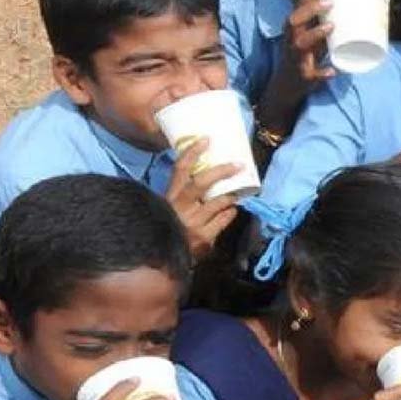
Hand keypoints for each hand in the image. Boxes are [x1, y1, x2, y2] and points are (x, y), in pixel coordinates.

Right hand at [165, 137, 240, 258]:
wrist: (163, 259)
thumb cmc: (169, 227)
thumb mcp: (170, 207)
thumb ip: (183, 193)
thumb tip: (206, 175)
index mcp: (170, 196)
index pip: (180, 169)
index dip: (192, 153)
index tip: (206, 140)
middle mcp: (179, 207)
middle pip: (201, 183)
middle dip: (221, 171)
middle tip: (238, 165)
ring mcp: (192, 223)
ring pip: (217, 202)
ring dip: (230, 195)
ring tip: (238, 192)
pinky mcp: (204, 237)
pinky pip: (223, 220)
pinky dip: (229, 214)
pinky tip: (232, 210)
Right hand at [284, 0, 335, 83]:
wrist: (288, 83)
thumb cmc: (305, 53)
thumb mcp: (313, 34)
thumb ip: (326, 21)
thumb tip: (353, 5)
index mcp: (295, 27)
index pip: (300, 4)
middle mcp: (291, 39)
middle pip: (294, 20)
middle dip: (311, 9)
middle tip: (331, 2)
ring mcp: (295, 57)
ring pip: (300, 43)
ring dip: (315, 34)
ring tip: (331, 26)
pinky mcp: (302, 75)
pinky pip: (310, 74)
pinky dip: (321, 73)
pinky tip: (331, 71)